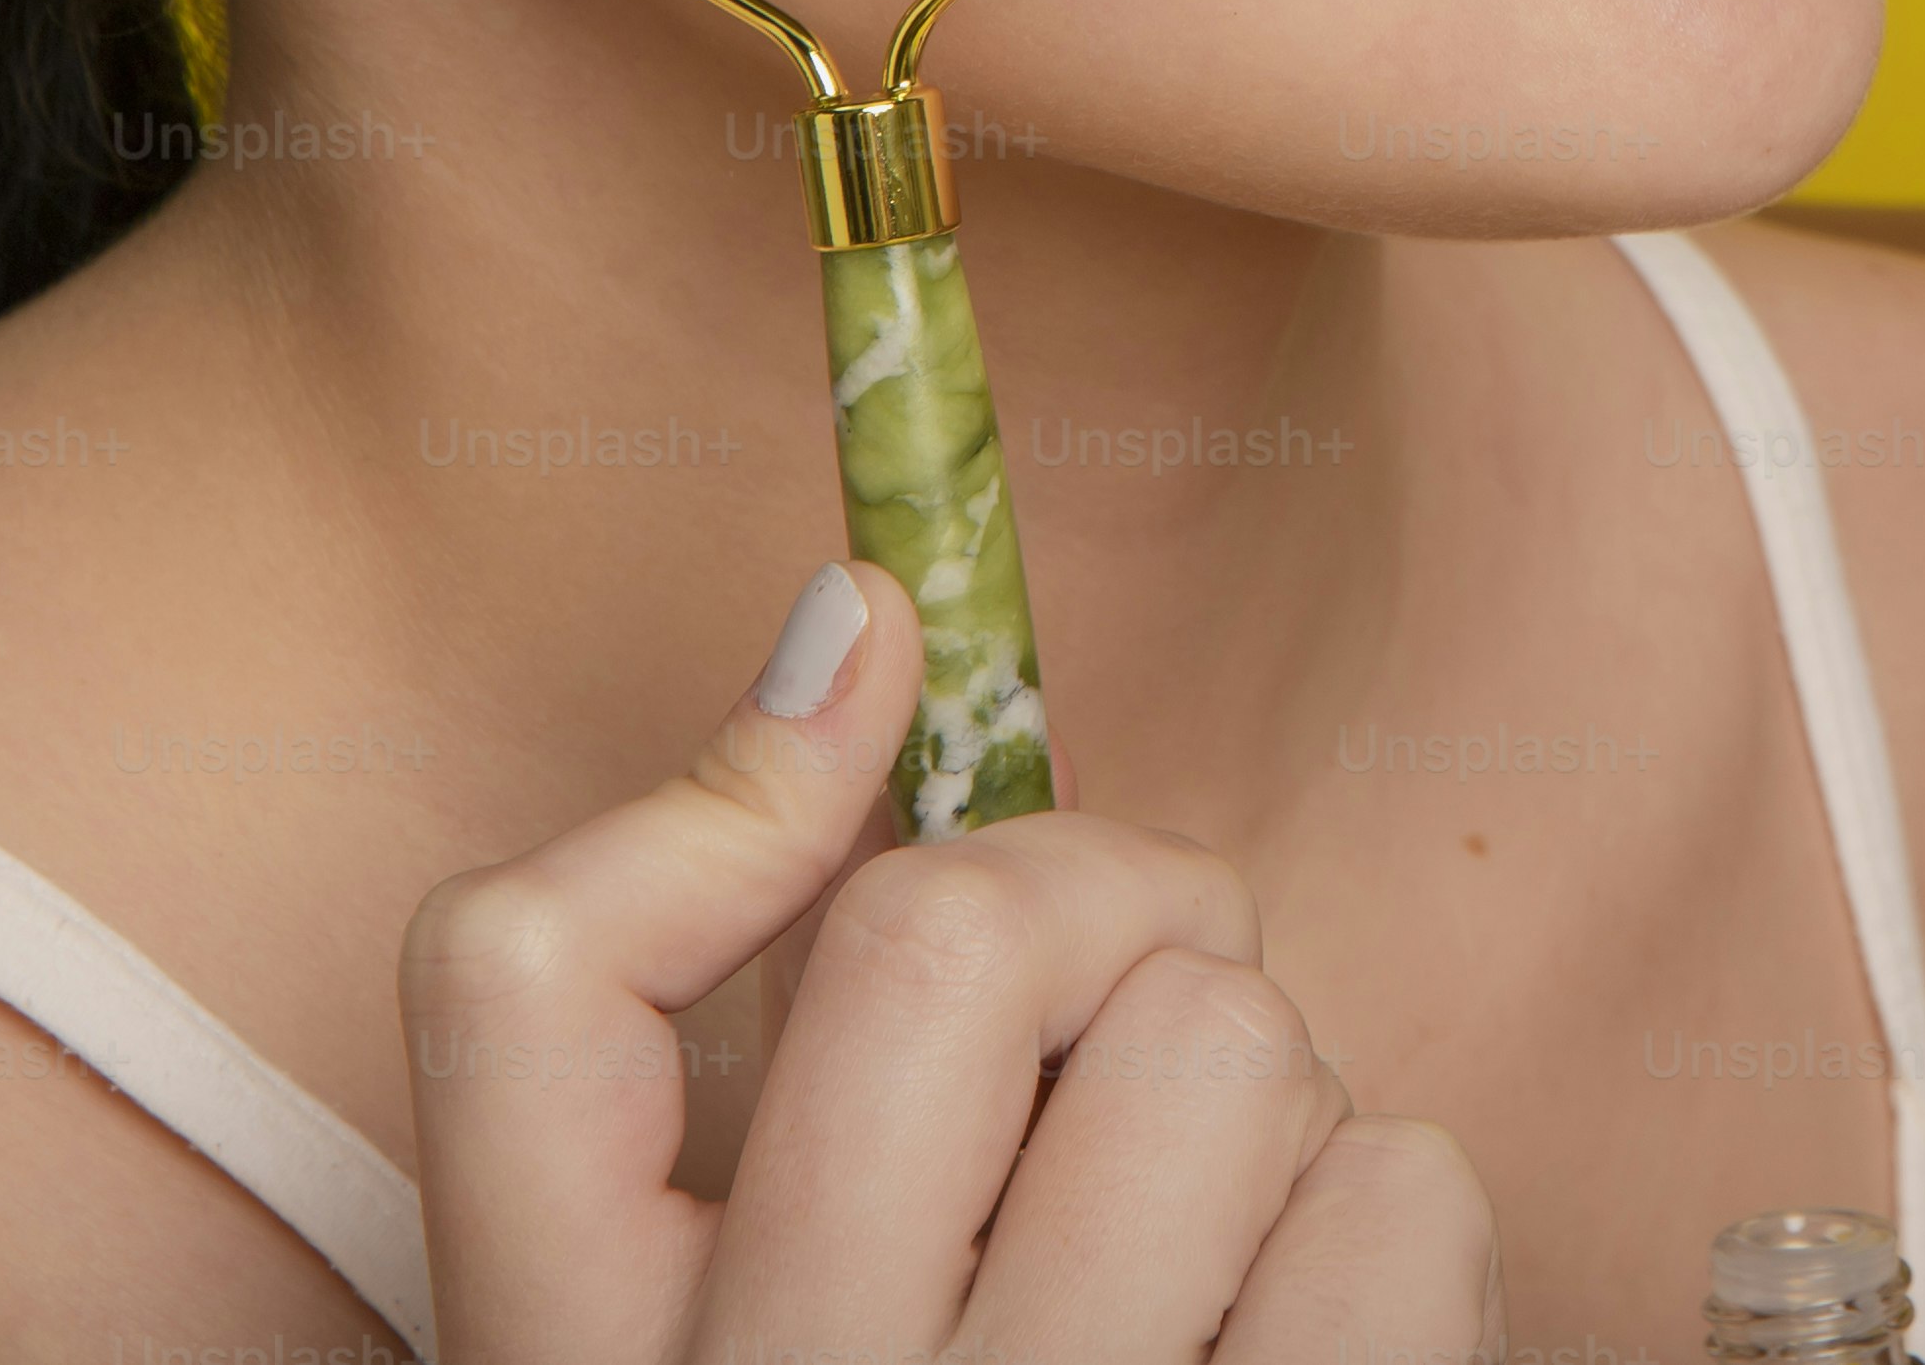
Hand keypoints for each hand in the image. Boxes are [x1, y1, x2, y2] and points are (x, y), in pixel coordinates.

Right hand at [407, 562, 1494, 1364]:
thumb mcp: (726, 1293)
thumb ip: (716, 992)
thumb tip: (853, 630)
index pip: (523, 973)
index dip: (734, 789)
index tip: (876, 679)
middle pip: (951, 933)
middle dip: (1095, 910)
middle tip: (1110, 1030)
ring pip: (1222, 1042)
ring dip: (1258, 1098)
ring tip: (1199, 1241)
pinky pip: (1401, 1190)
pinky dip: (1388, 1226)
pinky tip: (1297, 1343)